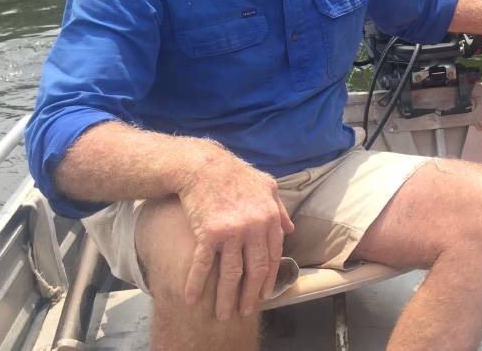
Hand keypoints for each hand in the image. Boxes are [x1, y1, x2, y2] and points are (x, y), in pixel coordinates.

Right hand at [177, 148, 294, 319]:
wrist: (204, 166)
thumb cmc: (235, 175)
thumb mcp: (266, 185)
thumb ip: (279, 208)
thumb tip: (289, 229)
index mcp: (269, 218)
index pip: (273, 255)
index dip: (269, 278)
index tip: (264, 294)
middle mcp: (254, 227)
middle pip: (255, 269)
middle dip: (250, 294)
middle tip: (245, 311)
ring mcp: (232, 231)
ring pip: (231, 273)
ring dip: (226, 297)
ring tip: (223, 314)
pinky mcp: (208, 233)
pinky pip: (203, 264)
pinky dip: (196, 283)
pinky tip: (192, 298)